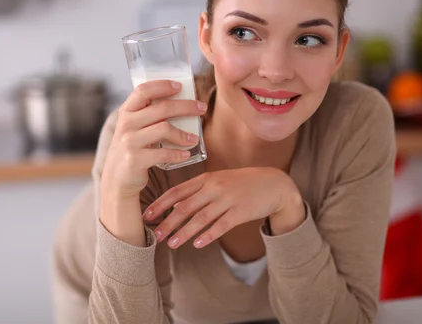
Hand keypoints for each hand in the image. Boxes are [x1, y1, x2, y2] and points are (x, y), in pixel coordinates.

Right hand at [100, 80, 207, 199]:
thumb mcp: (133, 128)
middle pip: (161, 108)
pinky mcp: (135, 160)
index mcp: (126, 112)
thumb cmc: (132, 149)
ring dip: (184, 134)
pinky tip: (186, 154)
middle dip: (186, 106)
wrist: (116, 180)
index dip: (162, 85)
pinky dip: (178, 154)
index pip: (143, 90)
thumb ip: (147, 115)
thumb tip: (180, 101)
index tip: (180, 86)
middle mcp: (126, 124)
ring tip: (194, 139)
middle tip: (202, 108)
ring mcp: (129, 142)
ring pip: (164, 128)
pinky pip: (163, 153)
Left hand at [142, 167, 304, 248]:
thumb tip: (175, 207)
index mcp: (206, 178)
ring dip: (184, 232)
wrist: (274, 184)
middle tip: (156, 235)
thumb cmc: (242, 183)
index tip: (147, 215)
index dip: (161, 204)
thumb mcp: (218, 181)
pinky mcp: (241, 211)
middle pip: (186, 206)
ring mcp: (228, 199)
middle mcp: (215, 187)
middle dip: (168, 222)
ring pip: (201, 218)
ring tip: (172, 244)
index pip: (177, 191)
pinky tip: (198, 244)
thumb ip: (197, 192)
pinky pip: (221, 225)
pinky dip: (209, 235)